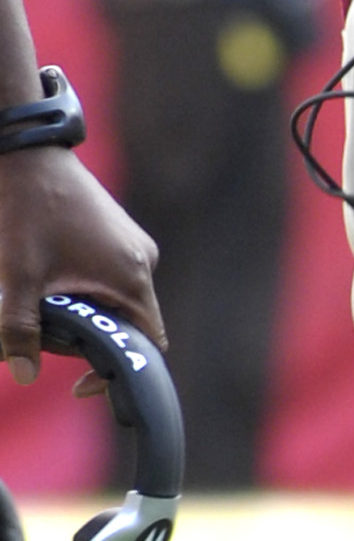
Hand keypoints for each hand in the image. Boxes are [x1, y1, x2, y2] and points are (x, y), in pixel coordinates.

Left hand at [0, 148, 161, 384]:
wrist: (30, 155)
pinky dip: (87, 291)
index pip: (148, 344)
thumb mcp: (19, 277)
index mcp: (132, 278)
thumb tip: (24, 373)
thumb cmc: (29, 212)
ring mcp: (134, 246)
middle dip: (89, 339)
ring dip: (85, 313)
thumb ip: (20, 329)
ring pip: (118, 301)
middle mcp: (143, 262)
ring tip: (44, 302)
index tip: (81, 385)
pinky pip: (113, 278)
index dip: (118, 371)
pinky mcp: (120, 236)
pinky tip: (52, 279)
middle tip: (45, 337)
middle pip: (129, 324)